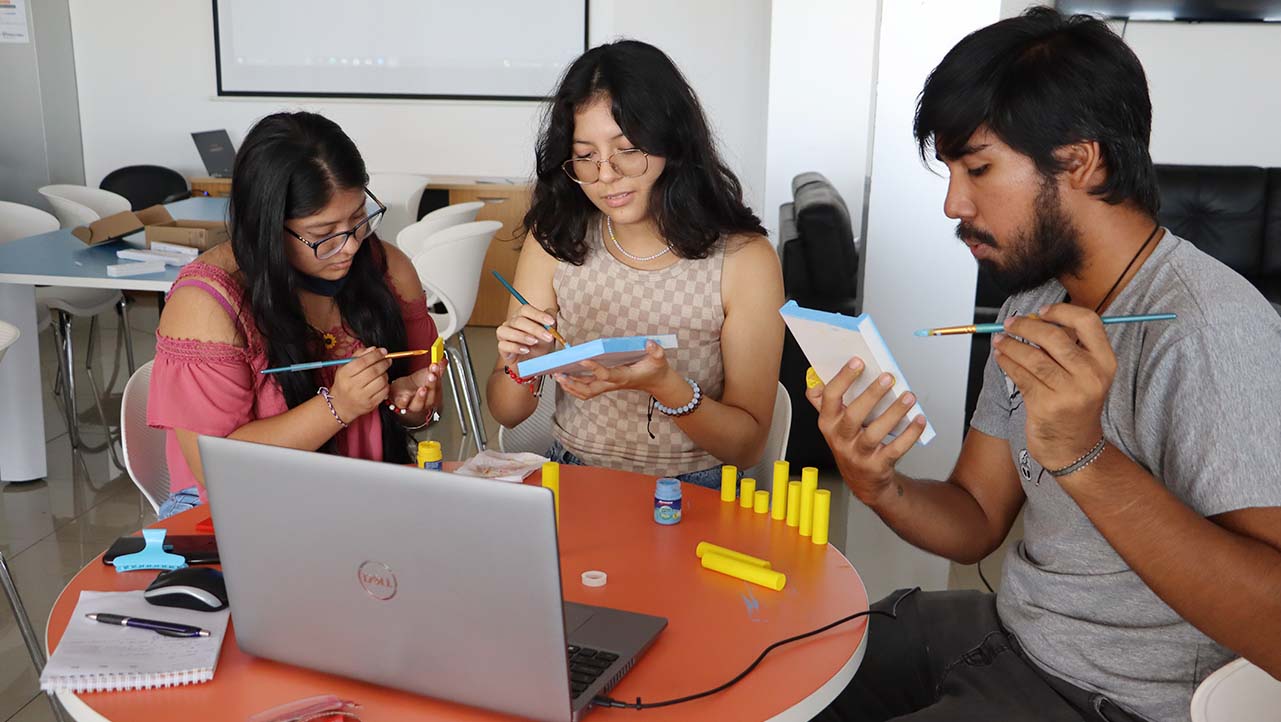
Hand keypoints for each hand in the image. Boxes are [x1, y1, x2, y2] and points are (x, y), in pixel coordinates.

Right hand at [329, 346, 391, 421]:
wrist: (340, 405)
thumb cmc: (344, 383)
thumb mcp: (345, 368)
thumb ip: (358, 356)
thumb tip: (373, 349)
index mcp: (344, 374)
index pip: (362, 361)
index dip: (375, 355)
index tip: (383, 351)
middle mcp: (352, 386)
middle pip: (373, 371)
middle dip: (384, 363)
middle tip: (388, 360)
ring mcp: (362, 396)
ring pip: (381, 381)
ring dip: (385, 374)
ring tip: (382, 372)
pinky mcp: (370, 404)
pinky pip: (384, 391)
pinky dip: (386, 384)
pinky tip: (382, 382)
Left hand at [388, 355, 447, 419]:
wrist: (402, 391)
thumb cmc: (417, 384)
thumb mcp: (427, 374)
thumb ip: (436, 368)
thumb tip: (443, 360)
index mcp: (433, 394)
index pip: (437, 386)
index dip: (438, 377)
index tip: (436, 366)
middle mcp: (425, 402)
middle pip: (430, 397)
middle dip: (431, 385)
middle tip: (432, 376)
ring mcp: (413, 404)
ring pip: (418, 404)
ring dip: (421, 397)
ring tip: (423, 388)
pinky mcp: (401, 404)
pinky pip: (403, 405)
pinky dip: (404, 402)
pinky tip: (405, 397)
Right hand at [496, 304, 558, 364]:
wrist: (535, 362)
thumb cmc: (540, 344)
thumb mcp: (549, 332)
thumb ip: (551, 321)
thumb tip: (552, 315)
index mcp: (522, 315)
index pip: (526, 309)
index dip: (538, 314)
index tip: (551, 322)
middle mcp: (511, 323)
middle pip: (518, 321)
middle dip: (535, 328)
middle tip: (548, 336)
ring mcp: (504, 335)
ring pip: (507, 331)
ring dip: (522, 336)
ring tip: (534, 342)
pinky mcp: (502, 348)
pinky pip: (503, 345)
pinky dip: (515, 347)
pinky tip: (525, 350)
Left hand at [555, 341, 674, 401]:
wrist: (656, 382)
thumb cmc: (655, 369)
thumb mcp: (659, 359)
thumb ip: (656, 351)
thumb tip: (649, 343)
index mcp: (623, 376)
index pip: (606, 375)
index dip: (594, 368)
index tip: (583, 359)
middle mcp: (613, 383)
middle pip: (589, 390)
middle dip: (572, 384)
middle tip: (558, 374)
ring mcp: (607, 386)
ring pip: (585, 392)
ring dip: (570, 386)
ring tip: (557, 375)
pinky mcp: (604, 385)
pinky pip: (586, 389)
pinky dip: (573, 385)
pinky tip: (564, 377)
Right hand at [806, 357, 927, 505]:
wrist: (862, 481)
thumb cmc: (850, 444)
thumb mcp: (833, 423)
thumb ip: (824, 401)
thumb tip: (818, 377)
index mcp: (828, 423)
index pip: (829, 397)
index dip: (842, 378)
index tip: (858, 362)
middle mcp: (840, 438)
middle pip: (853, 415)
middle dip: (871, 394)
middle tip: (888, 377)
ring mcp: (858, 454)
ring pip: (874, 433)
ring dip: (893, 413)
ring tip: (908, 397)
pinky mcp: (876, 465)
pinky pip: (895, 449)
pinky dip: (910, 434)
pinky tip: (919, 419)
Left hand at [993, 303, 1115, 470]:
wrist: (1073, 446)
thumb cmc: (1074, 404)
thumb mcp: (1083, 374)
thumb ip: (1065, 346)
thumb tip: (1033, 319)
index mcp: (1105, 361)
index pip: (1088, 322)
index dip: (1062, 311)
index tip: (1042, 311)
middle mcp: (1091, 375)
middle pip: (1054, 336)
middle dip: (1025, 326)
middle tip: (1009, 324)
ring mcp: (1070, 392)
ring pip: (1033, 357)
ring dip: (1010, 345)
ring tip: (999, 340)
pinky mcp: (1047, 405)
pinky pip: (1021, 376)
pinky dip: (1007, 363)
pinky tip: (1001, 357)